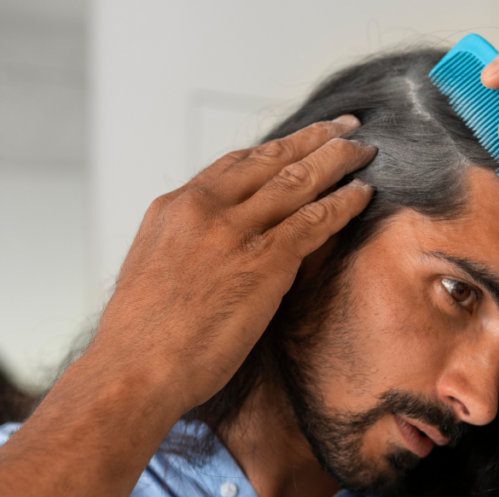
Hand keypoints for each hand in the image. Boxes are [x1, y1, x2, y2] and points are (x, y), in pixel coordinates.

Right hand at [88, 116, 375, 412]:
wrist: (134, 370)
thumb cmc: (141, 337)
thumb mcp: (153, 269)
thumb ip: (188, 244)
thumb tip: (215, 246)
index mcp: (174, 207)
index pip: (235, 163)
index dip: (276, 148)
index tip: (300, 139)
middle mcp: (204, 208)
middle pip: (271, 159)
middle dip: (314, 138)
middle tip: (346, 125)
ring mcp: (235, 232)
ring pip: (298, 180)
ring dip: (337, 160)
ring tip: (364, 149)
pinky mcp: (263, 261)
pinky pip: (315, 220)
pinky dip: (343, 203)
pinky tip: (363, 194)